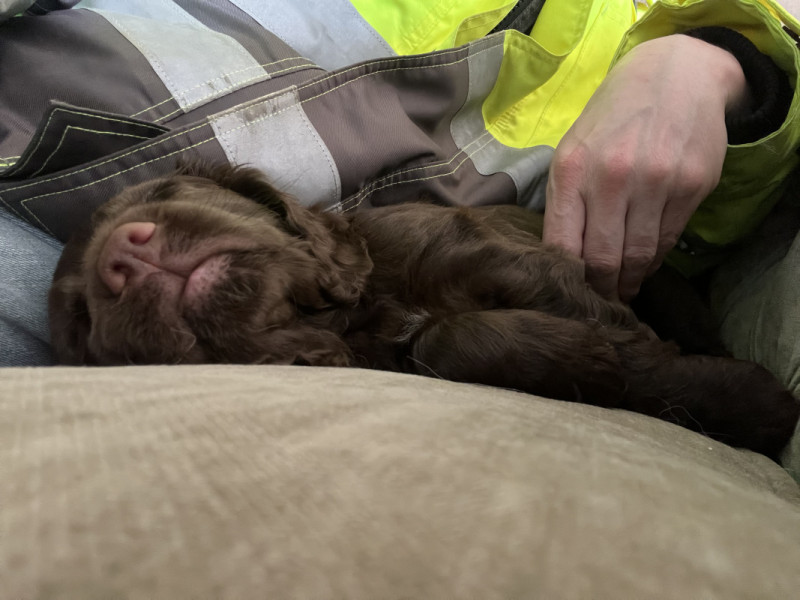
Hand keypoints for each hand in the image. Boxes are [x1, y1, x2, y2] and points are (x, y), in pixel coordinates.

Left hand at [543, 34, 750, 300]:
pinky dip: (655, 258)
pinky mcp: (693, 184)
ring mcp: (656, 180)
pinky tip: (646, 262)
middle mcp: (612, 176)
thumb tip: (564, 260)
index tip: (570, 297)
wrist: (675, 74)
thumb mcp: (573, 151)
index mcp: (571, 170)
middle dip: (601, 291)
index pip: (563, 246)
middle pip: (603, 260)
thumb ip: (566, 202)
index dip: (568, 281)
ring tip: (624, 289)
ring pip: (639, 256)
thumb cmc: (611, 119)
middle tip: (601, 304)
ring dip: (630, 281)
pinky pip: (668, 239)